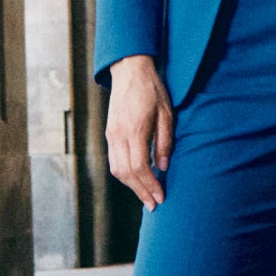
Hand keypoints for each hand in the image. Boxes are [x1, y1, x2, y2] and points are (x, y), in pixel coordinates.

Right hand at [107, 54, 173, 210]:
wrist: (129, 70)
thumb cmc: (152, 89)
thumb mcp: (166, 113)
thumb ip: (164, 141)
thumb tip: (163, 166)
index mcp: (134, 130)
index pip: (139, 167)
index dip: (150, 185)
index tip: (161, 197)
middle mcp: (118, 135)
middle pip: (126, 173)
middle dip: (140, 191)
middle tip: (154, 205)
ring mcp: (111, 135)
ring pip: (117, 169)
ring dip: (131, 186)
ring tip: (146, 196)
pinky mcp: (109, 133)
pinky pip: (114, 160)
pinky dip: (125, 174)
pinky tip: (137, 179)